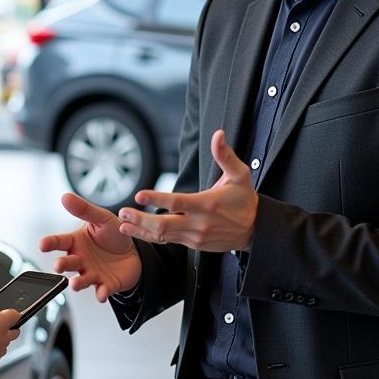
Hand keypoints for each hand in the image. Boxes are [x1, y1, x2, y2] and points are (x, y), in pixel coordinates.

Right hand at [38, 192, 141, 302]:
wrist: (135, 252)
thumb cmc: (113, 234)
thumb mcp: (102, 218)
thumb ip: (84, 209)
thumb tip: (65, 196)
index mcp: (76, 242)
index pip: (60, 242)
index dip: (50, 243)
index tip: (42, 244)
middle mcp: (80, 260)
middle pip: (68, 263)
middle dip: (62, 265)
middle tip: (58, 265)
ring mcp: (92, 273)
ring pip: (81, 280)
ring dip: (77, 283)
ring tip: (75, 284)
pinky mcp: (106, 285)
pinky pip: (102, 291)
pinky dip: (101, 294)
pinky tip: (101, 294)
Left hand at [117, 130, 257, 251]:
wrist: (256, 230)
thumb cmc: (245, 200)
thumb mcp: (240, 175)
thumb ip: (225, 156)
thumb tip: (218, 134)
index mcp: (208, 204)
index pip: (178, 202)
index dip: (157, 198)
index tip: (139, 194)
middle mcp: (200, 223)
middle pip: (165, 224)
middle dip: (141, 219)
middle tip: (123, 212)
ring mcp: (195, 237)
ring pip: (164, 236)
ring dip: (141, 230)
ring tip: (122, 224)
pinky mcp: (193, 244)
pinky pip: (169, 242)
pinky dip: (151, 237)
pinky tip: (136, 232)